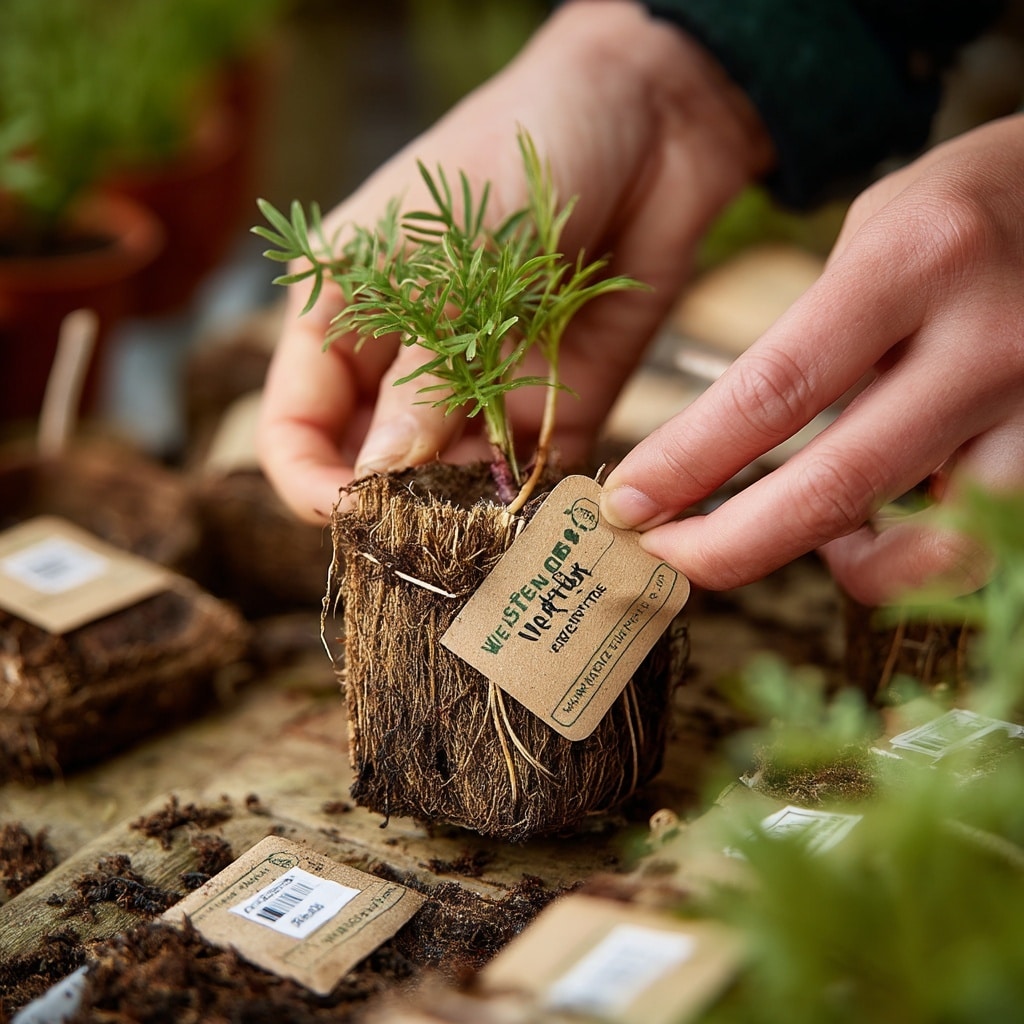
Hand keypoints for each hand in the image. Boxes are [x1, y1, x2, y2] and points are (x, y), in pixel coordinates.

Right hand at [258, 0, 771, 521]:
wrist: (646, 123)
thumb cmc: (519, 149)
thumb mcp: (447, 254)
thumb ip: (418, 369)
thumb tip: (383, 474)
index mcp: (342, 318)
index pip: (297, 427)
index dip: (312, 482)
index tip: (352, 517)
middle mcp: (401, 369)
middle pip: (371, 473)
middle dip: (394, 513)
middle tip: (435, 538)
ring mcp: (476, 395)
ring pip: (448, 491)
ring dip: (466, 521)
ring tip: (495, 534)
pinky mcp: (549, 410)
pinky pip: (528, 479)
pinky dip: (533, 507)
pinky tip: (549, 517)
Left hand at [601, 114, 1023, 604]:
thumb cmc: (960, 210)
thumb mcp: (869, 235)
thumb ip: (805, 344)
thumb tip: (724, 456)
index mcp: (912, 264)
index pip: (773, 390)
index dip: (687, 463)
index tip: (628, 503)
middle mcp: (983, 341)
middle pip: (837, 484)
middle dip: (732, 545)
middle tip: (671, 563)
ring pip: (929, 545)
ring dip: (845, 562)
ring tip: (807, 533)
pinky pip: (978, 539)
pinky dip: (913, 551)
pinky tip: (882, 517)